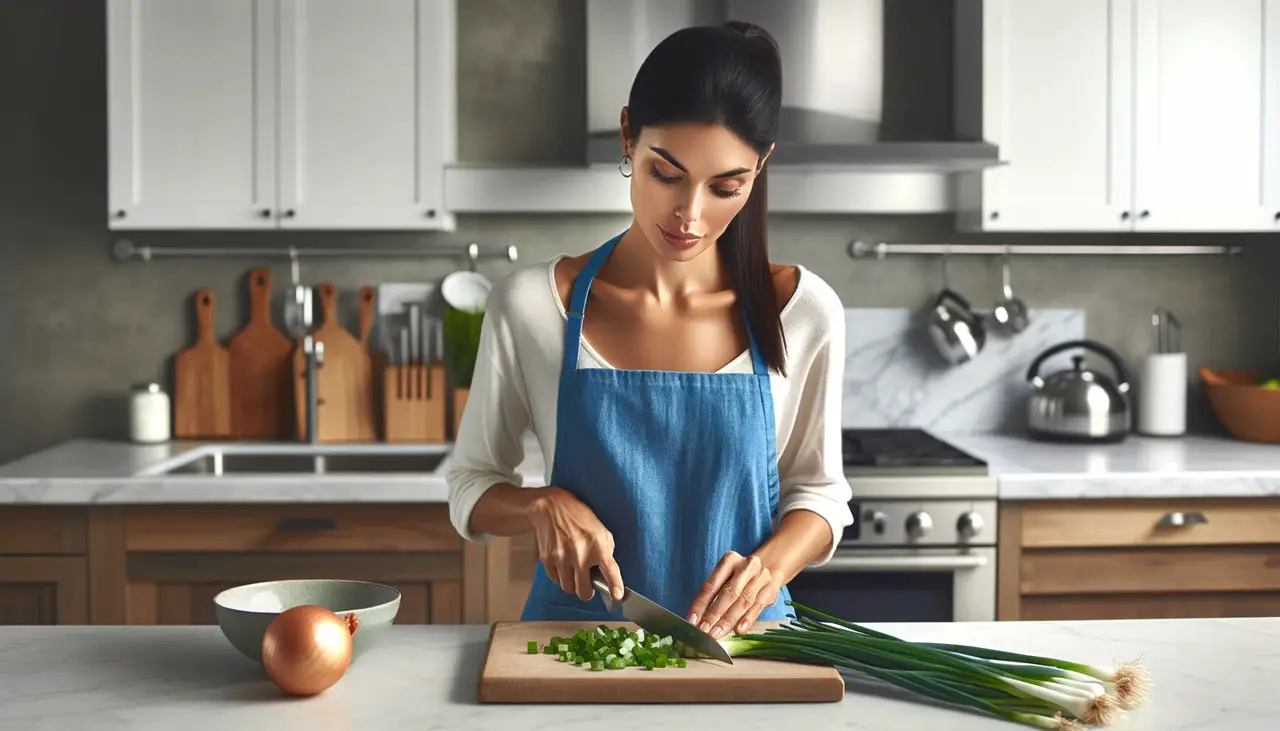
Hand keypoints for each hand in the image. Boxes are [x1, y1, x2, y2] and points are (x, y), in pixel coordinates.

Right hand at [525, 486, 624, 602]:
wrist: (552, 507)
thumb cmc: (579, 518)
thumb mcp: (600, 530)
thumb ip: (606, 551)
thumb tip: (607, 572)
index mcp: (597, 545)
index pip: (609, 569)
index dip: (615, 585)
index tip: (617, 596)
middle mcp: (579, 553)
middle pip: (584, 591)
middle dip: (587, 591)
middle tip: (587, 584)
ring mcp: (561, 557)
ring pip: (568, 588)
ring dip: (572, 584)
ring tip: (573, 570)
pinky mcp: (547, 559)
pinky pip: (556, 580)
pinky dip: (560, 576)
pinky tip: (562, 564)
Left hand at [687, 551, 779, 638]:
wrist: (768, 569)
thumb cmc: (739, 577)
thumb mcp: (725, 578)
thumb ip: (713, 596)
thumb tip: (697, 620)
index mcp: (729, 560)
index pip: (711, 585)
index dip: (700, 604)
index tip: (692, 621)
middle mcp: (746, 566)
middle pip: (729, 593)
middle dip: (715, 614)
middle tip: (704, 630)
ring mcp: (761, 576)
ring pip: (743, 601)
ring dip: (729, 620)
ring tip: (717, 634)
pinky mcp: (771, 588)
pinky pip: (757, 607)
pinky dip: (747, 620)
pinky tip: (738, 630)